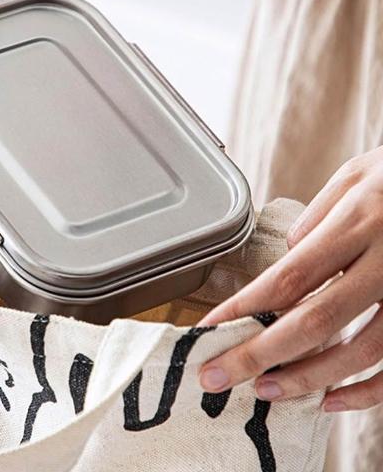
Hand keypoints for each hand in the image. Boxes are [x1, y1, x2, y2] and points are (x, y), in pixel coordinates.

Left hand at [198, 146, 382, 411]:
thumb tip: (287, 257)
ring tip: (264, 391)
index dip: (245, 308)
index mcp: (358, 221)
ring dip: (307, 377)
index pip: (290, 275)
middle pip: (314, 320)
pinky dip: (367, 390)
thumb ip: (318, 216)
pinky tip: (330, 399)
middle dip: (259, 354)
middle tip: (216, 376)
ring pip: (361, 350)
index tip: (208, 329)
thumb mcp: (356, 176)